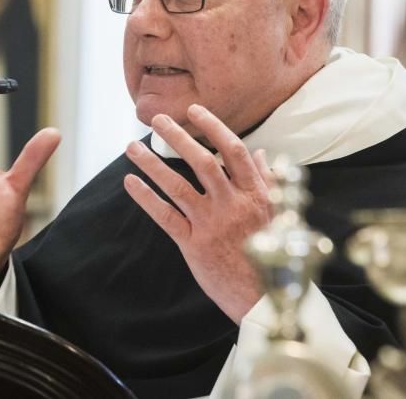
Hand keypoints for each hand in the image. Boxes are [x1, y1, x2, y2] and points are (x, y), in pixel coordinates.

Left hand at [123, 104, 272, 322]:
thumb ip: (265, 181)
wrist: (263, 295)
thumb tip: (259, 154)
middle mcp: (233, 205)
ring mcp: (212, 225)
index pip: (233, 151)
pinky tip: (131, 182)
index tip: (194, 110)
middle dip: (178, 137)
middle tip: (157, 119)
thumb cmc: (269, 252)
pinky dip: (147, 198)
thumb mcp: (275, 212)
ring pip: (178, 186)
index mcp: (255, 194)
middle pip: (203, 162)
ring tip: (131, 147)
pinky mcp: (194, 244)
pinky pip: (166, 217)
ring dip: (152, 164)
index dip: (213, 127)